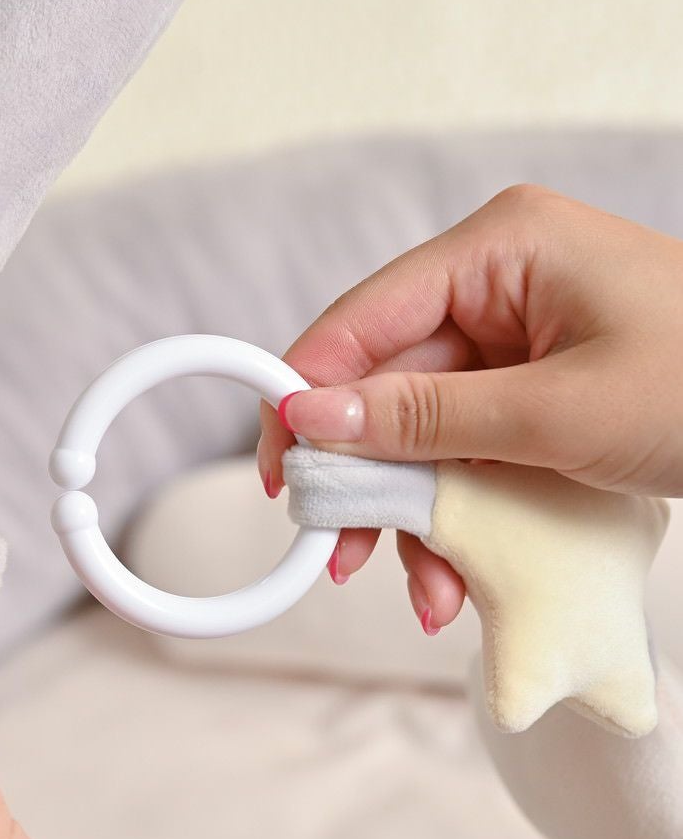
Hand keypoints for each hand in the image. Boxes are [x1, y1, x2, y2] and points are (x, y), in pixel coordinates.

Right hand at [257, 184, 682, 630]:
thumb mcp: (559, 412)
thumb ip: (425, 415)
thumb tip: (312, 417)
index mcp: (498, 252)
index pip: (362, 319)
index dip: (306, 394)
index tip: (279, 468)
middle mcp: (495, 290)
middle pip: (384, 385)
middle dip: (365, 477)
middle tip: (333, 545)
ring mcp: (513, 346)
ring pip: (419, 432)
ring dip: (410, 513)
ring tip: (417, 586)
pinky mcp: (529, 396)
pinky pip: (464, 454)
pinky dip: (455, 515)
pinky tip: (453, 574)